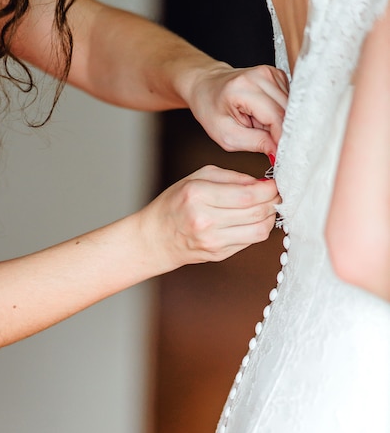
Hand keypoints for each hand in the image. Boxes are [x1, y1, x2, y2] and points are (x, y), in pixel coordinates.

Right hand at [138, 165, 279, 270]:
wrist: (155, 238)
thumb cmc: (174, 204)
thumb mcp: (197, 178)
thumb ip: (231, 177)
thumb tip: (261, 182)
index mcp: (198, 195)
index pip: (247, 195)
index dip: (268, 189)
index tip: (275, 183)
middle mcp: (205, 220)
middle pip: (257, 212)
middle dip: (273, 201)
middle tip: (276, 193)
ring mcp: (213, 241)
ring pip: (259, 231)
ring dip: (270, 217)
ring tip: (268, 207)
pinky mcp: (219, 255)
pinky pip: (250, 241)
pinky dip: (258, 229)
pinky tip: (254, 220)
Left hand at [185, 63, 288, 157]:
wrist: (206, 87)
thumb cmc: (212, 111)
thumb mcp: (227, 136)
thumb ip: (256, 144)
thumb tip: (278, 152)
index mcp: (244, 88)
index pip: (276, 117)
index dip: (281, 139)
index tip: (280, 155)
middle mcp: (261, 75)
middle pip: (287, 112)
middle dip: (280, 132)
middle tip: (264, 141)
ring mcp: (271, 73)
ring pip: (291, 108)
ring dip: (279, 123)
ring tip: (258, 124)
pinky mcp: (278, 76)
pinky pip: (289, 103)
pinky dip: (279, 114)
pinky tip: (263, 115)